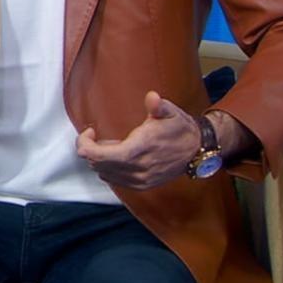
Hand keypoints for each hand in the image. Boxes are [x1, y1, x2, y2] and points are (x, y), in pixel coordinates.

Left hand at [76, 90, 200, 188]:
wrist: (196, 151)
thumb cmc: (180, 129)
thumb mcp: (171, 113)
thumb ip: (159, 106)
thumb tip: (152, 97)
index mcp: (140, 149)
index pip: (99, 156)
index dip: (85, 144)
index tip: (90, 132)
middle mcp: (138, 168)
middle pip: (97, 164)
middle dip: (90, 149)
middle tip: (96, 136)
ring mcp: (140, 179)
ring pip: (104, 173)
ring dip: (100, 159)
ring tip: (111, 145)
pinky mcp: (142, 185)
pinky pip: (114, 180)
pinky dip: (108, 169)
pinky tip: (117, 156)